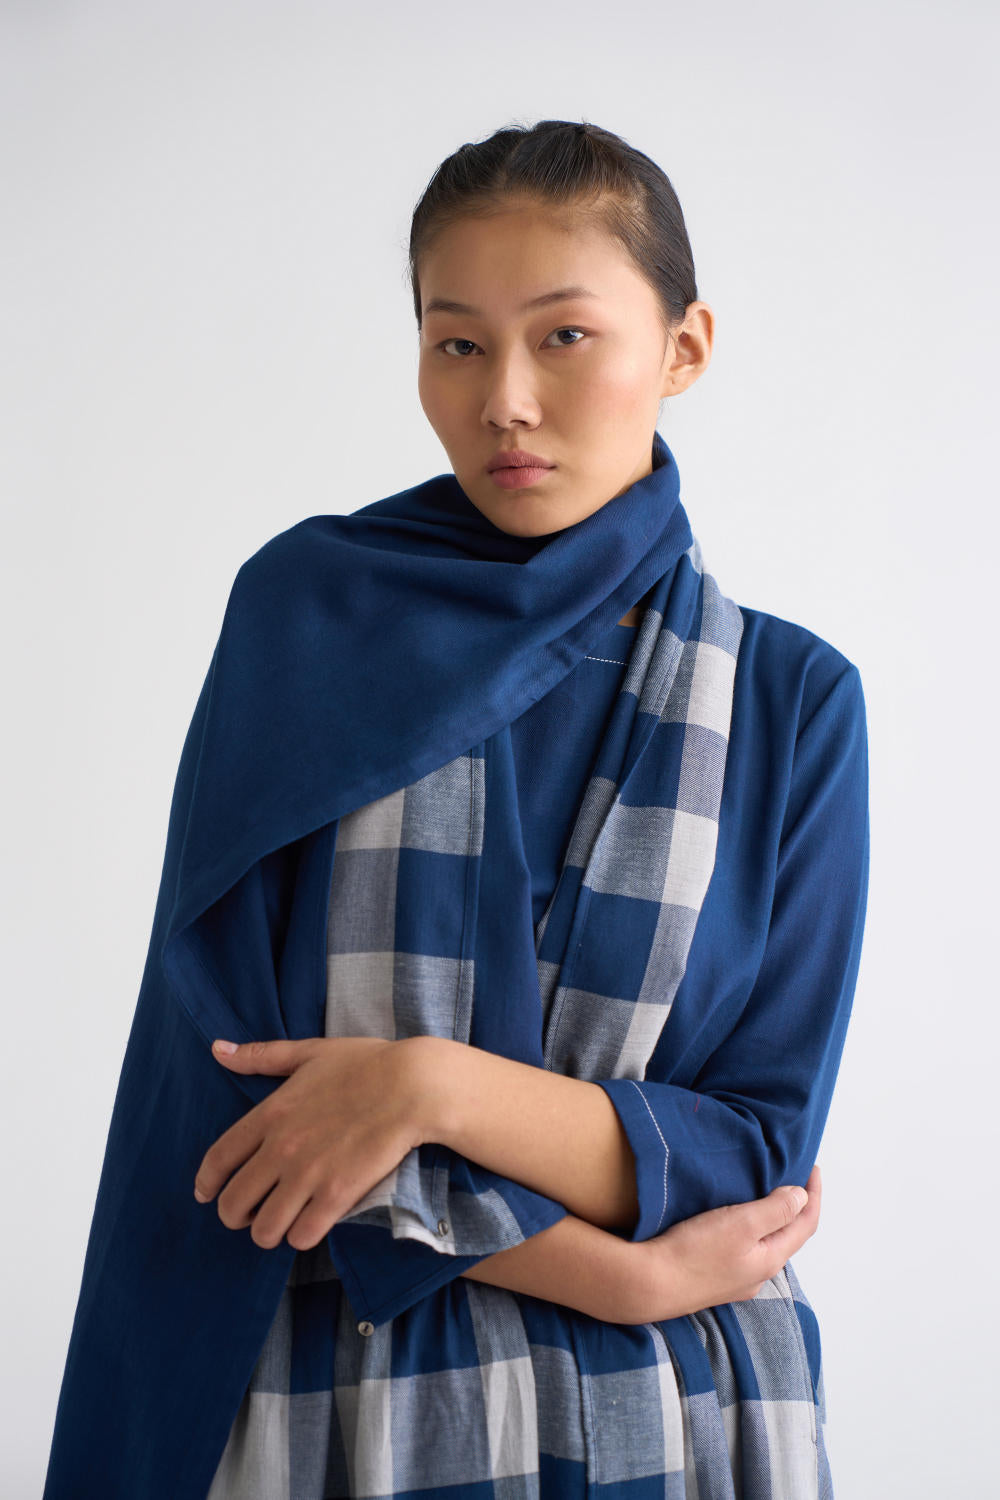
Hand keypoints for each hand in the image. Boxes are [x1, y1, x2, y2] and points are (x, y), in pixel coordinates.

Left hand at [193, 1035, 422, 1251]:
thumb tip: (217, 1049)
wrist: (414, 1085)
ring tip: (280, 1224)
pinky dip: (301, 1235)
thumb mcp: (310, 1053)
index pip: (218, 1159)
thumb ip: (262, 1055)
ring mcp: (308, 1174)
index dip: (206, 1183)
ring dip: (268, 1231)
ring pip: (263, 1229)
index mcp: (271, 1113)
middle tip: (249, 1214)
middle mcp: (281, 1148)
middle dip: (235, 1215)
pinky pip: (301, 1235)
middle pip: (233, 1203)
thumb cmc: (366, 1064)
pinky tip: (310, 1224)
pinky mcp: (337, 1195)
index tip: (205, 1194)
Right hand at [633, 1165, 822, 1321]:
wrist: (650, 1285)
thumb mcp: (741, 1224)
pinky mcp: (714, 1278)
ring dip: (772, 1219)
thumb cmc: (695, 1252)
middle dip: (796, 1207)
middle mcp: (758, 1274)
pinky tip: (734, 1222)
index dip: (813, 1195)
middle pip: (788, 1236)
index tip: (813, 1167)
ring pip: (765, 1244)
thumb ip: (775, 1210)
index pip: (805, 1224)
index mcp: (770, 1259)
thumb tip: (801, 1197)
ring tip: (765, 1193)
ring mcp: (736, 1279)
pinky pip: (744, 1250)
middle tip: (793, 1177)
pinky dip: (751, 1230)